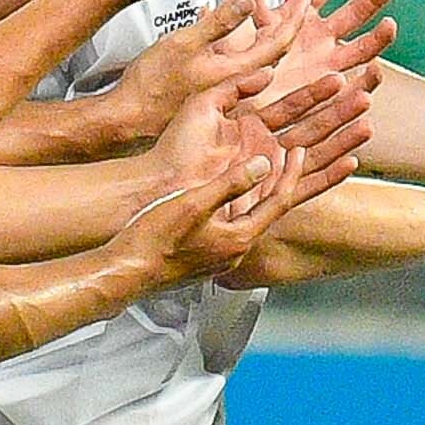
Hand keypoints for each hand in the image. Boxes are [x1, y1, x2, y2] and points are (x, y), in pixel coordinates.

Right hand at [106, 0, 283, 141]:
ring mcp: (229, 88)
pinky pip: (244, 66)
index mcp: (238, 70)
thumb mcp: (185, 43)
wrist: (130, 117)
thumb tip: (251, 1)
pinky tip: (244, 35)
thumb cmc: (152, 85)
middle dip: (290, 24)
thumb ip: (220, 22)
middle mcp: (240, 82)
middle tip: (300, 3)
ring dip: (274, 35)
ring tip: (282, 15)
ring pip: (262, 58)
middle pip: (276, 50)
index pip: (280, 41)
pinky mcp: (216, 91)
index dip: (294, 16)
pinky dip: (251, 46)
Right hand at [119, 85, 281, 278]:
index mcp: (239, 239)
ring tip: (263, 170)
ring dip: (258, 192)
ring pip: (249, 218)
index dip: (291, 173)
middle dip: (279, 182)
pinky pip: (231, 226)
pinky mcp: (204, 258)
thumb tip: (262, 165)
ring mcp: (220, 257)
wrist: (125, 272)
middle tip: (289, 156)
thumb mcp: (195, 203)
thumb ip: (231, 183)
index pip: (279, 202)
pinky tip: (228, 195)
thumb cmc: (154, 241)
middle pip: (268, 211)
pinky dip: (238, 205)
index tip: (298, 151)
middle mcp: (235, 252)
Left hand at [246, 0, 393, 155]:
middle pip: (354, 12)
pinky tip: (374, 72)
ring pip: (362, 48)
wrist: (230, 104)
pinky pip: (354, 86)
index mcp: (299, 15)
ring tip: (389, 26)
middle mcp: (319, 37)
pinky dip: (367, 81)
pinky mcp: (328, 94)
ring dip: (379, 37)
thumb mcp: (241, 17)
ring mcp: (327, 65)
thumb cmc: (233, 62)